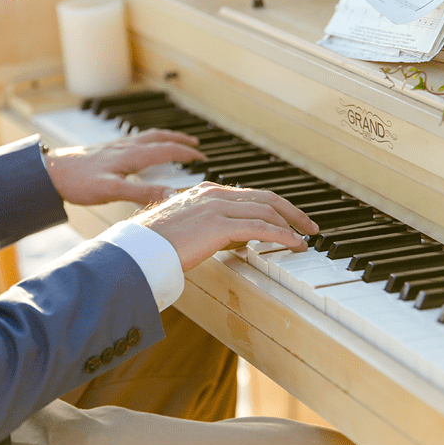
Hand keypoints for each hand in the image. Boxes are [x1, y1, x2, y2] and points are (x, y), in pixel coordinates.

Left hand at [44, 129, 205, 205]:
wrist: (49, 172)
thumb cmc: (78, 181)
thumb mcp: (112, 190)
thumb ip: (143, 192)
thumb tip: (172, 194)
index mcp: (132, 155)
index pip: (167, 150)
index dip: (187, 153)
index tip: (202, 157)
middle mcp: (126, 146)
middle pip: (160, 137)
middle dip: (180, 140)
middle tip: (196, 144)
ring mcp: (116, 146)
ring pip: (148, 136)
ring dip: (166, 137)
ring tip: (176, 141)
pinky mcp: (107, 149)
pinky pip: (135, 140)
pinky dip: (149, 140)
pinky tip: (143, 149)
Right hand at [131, 182, 313, 270]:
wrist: (134, 251)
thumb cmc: (154, 246)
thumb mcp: (189, 230)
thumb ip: (214, 228)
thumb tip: (241, 239)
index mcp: (207, 192)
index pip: (251, 195)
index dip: (276, 206)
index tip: (291, 218)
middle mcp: (214, 194)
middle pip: (266, 198)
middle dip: (292, 212)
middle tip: (309, 226)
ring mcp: (217, 207)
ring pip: (267, 211)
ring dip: (291, 225)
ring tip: (304, 239)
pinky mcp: (219, 225)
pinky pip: (261, 228)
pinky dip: (283, 235)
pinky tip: (294, 243)